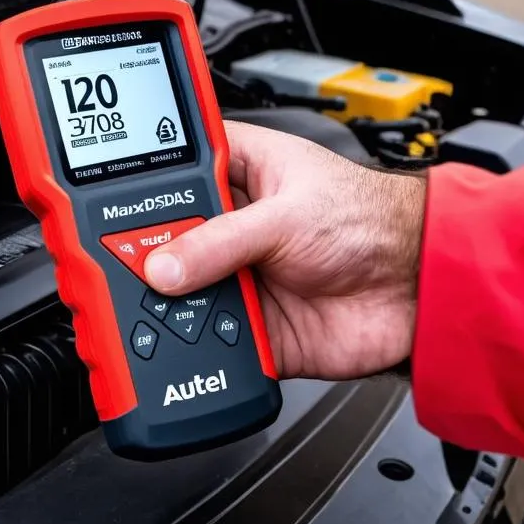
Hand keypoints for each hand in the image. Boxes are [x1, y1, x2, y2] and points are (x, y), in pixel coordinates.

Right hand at [143, 121, 425, 380]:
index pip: (169, 175)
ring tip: (148, 307)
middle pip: (164, 240)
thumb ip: (222, 241)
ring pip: (179, 294)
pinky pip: (207, 342)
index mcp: (235, 174)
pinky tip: (182, 342)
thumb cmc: (370, 221)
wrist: (419, 289)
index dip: (136, 190)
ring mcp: (237, 277)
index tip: (104, 210)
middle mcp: (229, 226)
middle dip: (141, 256)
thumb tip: (166, 266)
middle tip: (118, 267)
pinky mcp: (250, 327)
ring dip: (166, 305)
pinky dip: (193, 348)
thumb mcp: (287, 216)